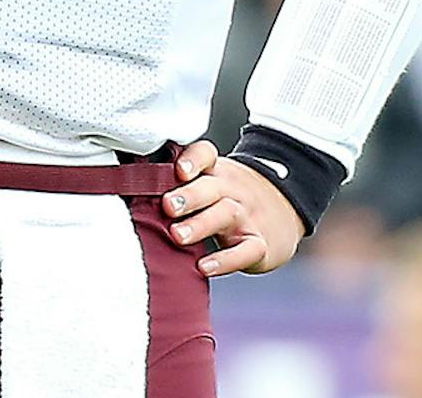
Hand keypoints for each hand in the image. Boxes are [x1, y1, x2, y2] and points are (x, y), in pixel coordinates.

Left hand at [162, 139, 307, 277]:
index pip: (206, 155)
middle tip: (168, 206)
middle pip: (212, 187)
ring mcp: (248, 217)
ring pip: (226, 215)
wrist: (288, 208)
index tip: (179, 170)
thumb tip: (133, 190)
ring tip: (177, 235)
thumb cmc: (234, 196)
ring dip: (200, 224)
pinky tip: (204, 267)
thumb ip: (182, 184)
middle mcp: (233, 190)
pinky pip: (245, 251)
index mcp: (217, 172)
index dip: (193, 159)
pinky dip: (225, 260)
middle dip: (189, 196)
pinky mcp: (261, 244)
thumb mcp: (214, 181)